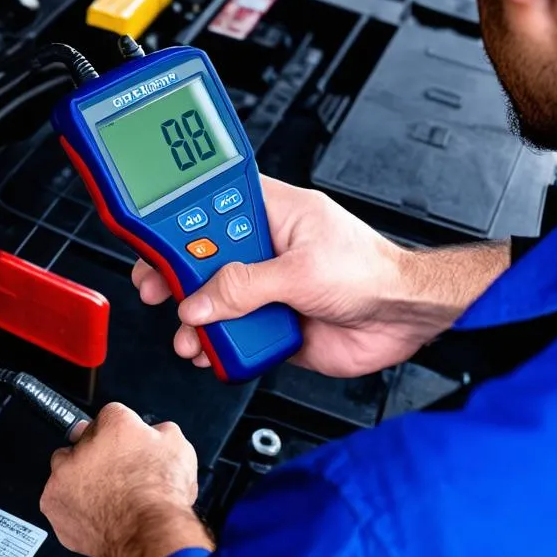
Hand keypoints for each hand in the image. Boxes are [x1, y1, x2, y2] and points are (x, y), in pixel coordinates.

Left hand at [40, 403, 211, 556]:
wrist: (150, 533)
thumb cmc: (163, 493)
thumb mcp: (178, 446)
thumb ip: (159, 433)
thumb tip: (154, 435)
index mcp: (113, 423)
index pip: (111, 415)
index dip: (123, 433)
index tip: (126, 444)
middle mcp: (81, 445)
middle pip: (82, 440)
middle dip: (95, 453)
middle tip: (115, 472)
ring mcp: (62, 476)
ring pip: (65, 471)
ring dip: (80, 480)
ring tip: (106, 497)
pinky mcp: (53, 505)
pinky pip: (60, 502)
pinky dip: (74, 508)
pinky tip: (97, 514)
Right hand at [132, 177, 462, 378]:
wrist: (403, 320)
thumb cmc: (371, 271)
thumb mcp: (302, 270)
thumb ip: (246, 285)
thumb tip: (202, 301)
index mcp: (273, 214)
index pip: (213, 204)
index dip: (180, 217)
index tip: (153, 235)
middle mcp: (266, 248)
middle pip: (204, 256)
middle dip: (176, 275)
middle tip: (155, 287)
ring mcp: (267, 287)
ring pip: (214, 300)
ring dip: (195, 319)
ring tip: (188, 334)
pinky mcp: (271, 323)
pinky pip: (232, 334)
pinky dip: (216, 345)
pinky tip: (209, 351)